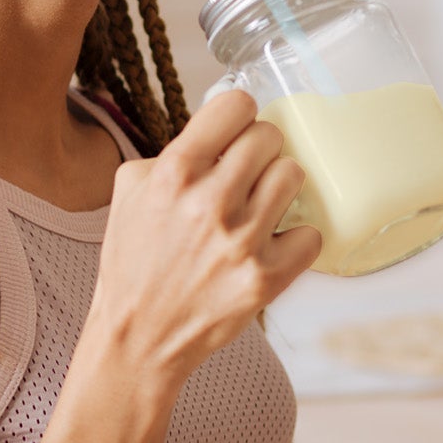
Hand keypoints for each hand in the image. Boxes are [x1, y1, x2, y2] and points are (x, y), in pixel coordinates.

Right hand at [81, 89, 320, 386]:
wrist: (137, 336)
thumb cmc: (134, 261)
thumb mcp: (131, 190)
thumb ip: (172, 152)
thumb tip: (218, 129)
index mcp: (174, 172)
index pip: (237, 105)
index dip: (239, 115)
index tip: (236, 131)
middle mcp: (210, 202)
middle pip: (270, 137)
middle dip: (259, 151)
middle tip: (247, 174)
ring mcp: (241, 241)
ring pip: (293, 175)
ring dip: (278, 188)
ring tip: (260, 206)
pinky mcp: (266, 277)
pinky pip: (311, 233)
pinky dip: (295, 238)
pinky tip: (272, 244)